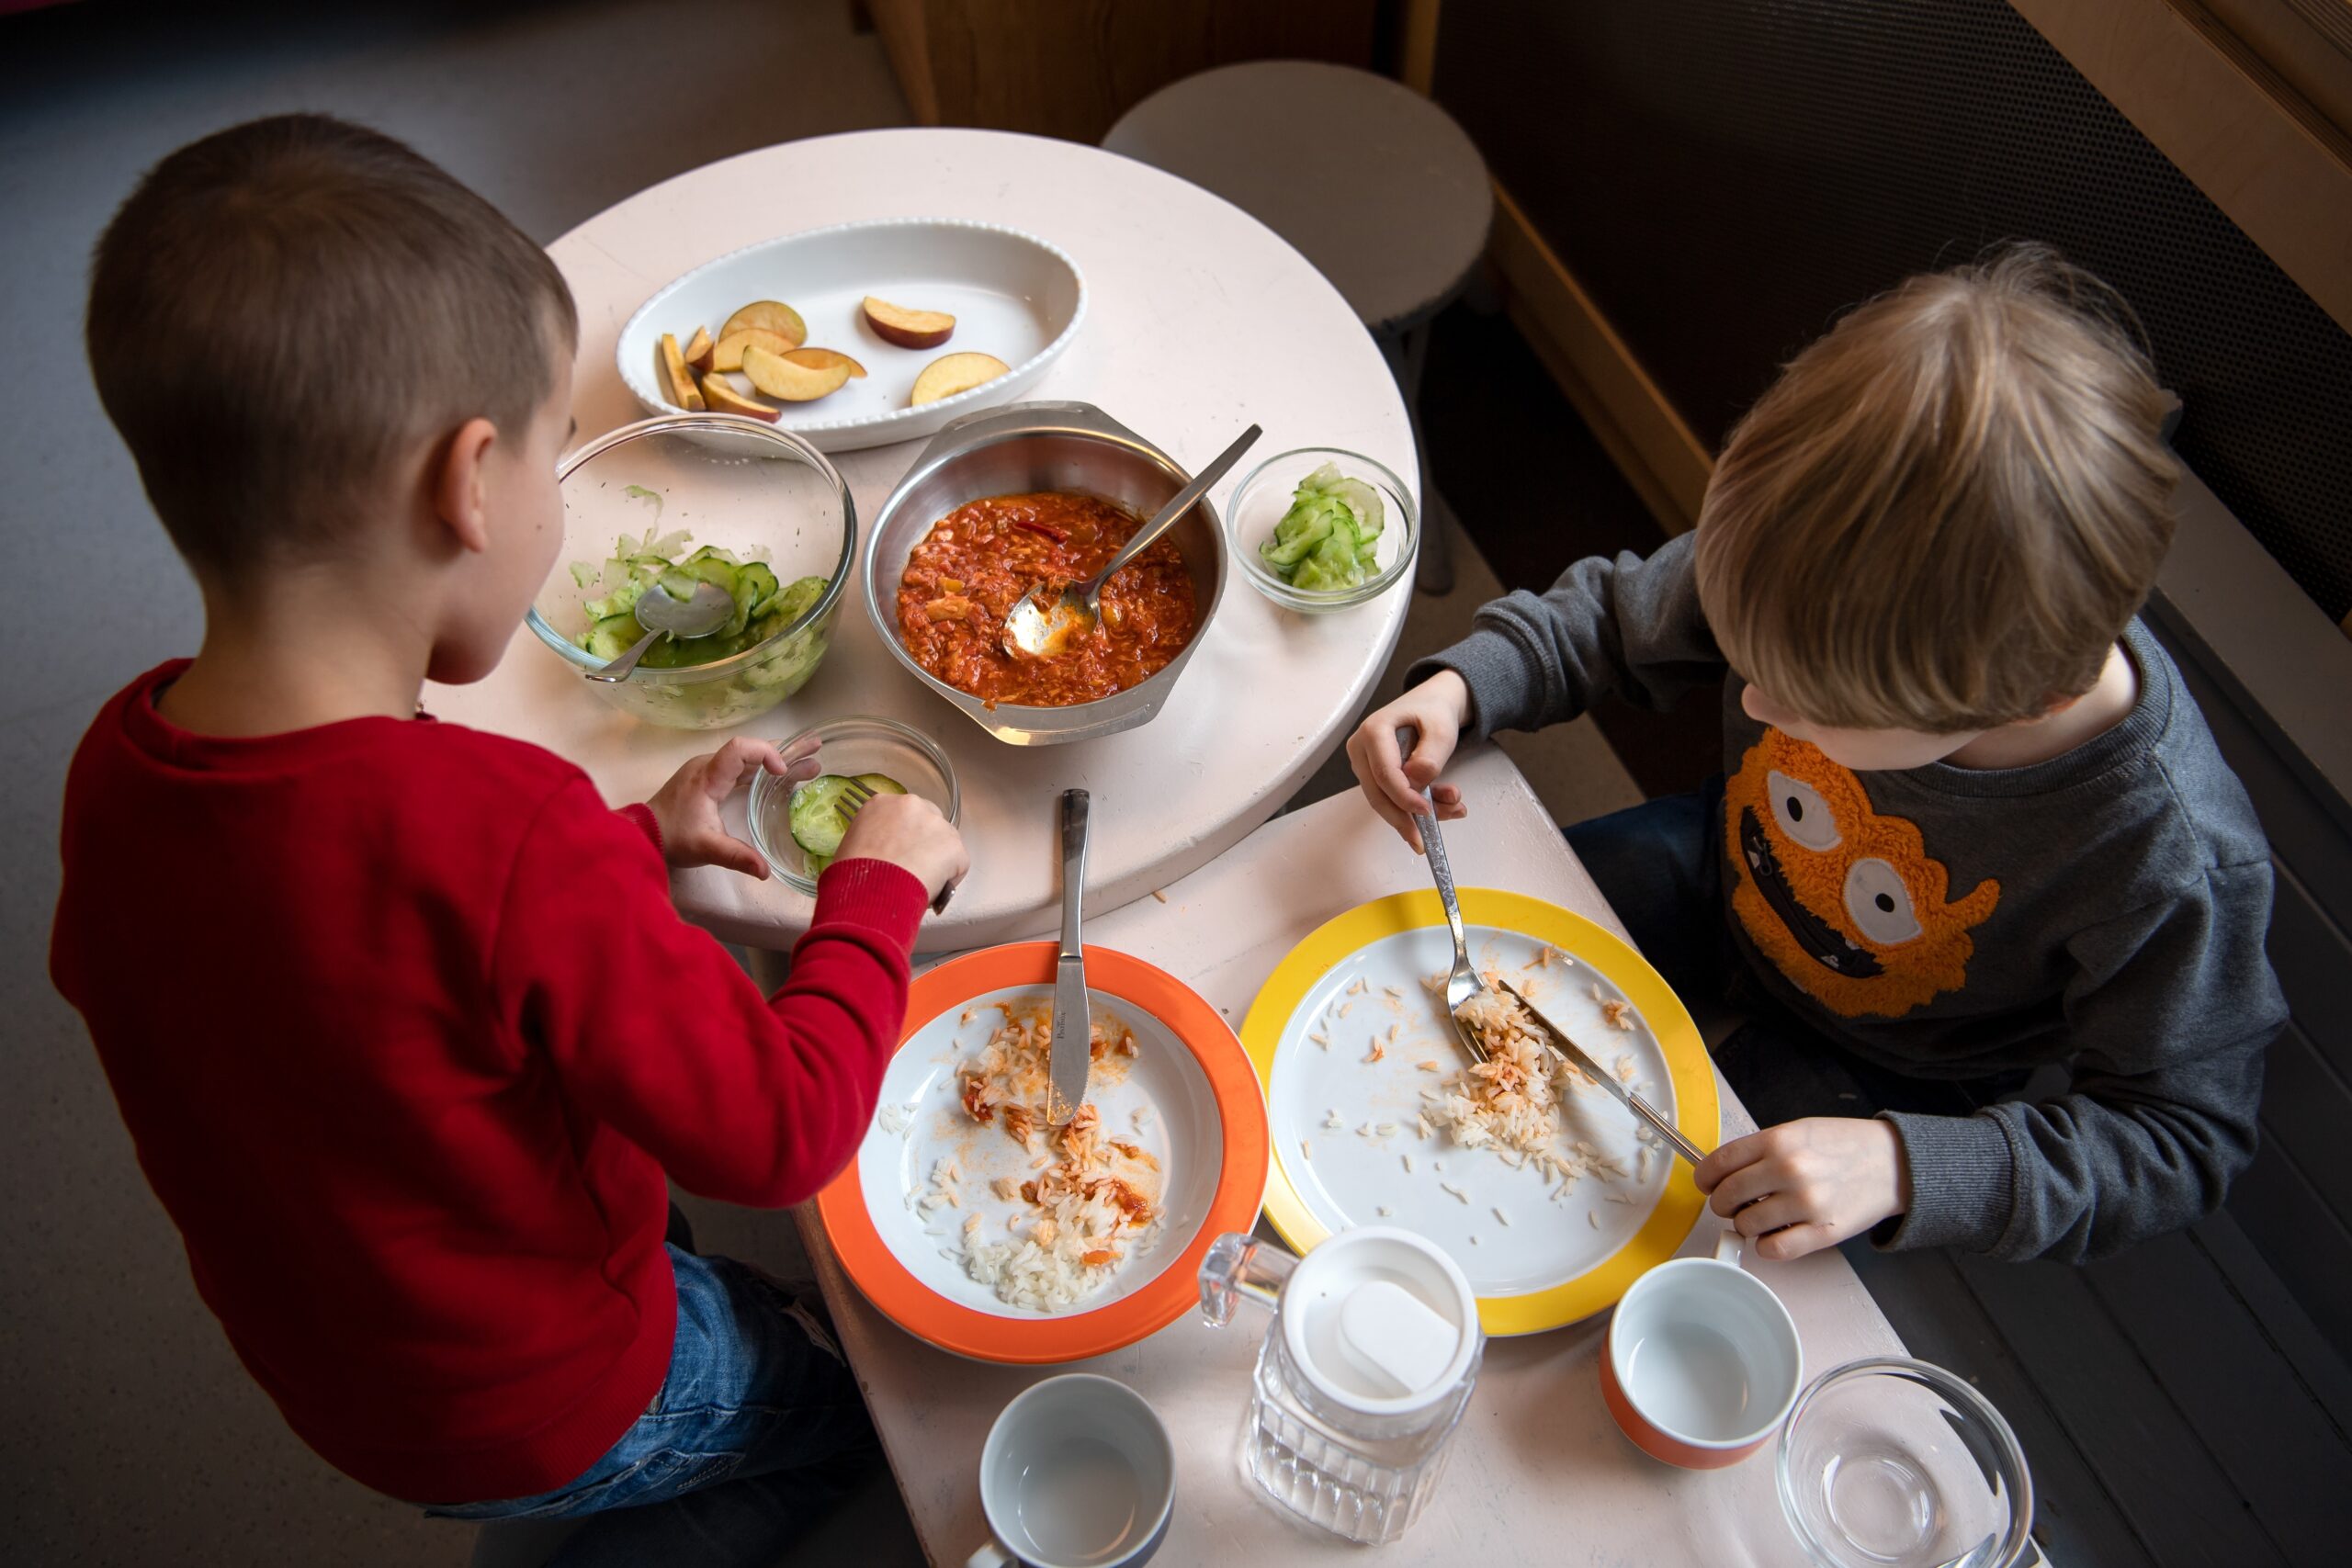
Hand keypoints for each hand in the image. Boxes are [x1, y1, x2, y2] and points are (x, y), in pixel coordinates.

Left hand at [643, 734, 819, 878]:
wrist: (641, 834)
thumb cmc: (671, 838)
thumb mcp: (706, 848)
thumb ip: (736, 857)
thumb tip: (766, 871)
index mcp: (708, 776)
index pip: (740, 749)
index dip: (765, 753)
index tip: (782, 772)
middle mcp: (708, 766)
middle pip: (750, 750)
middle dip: (784, 751)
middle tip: (816, 749)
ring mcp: (707, 771)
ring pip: (746, 759)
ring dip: (776, 761)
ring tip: (809, 765)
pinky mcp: (707, 780)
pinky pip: (739, 769)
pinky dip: (762, 772)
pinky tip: (781, 778)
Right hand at [837, 791, 968, 902]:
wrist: (871, 890)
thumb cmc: (852, 873)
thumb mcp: (851, 844)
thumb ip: (871, 837)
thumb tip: (880, 852)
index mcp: (882, 803)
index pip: (900, 814)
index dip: (902, 835)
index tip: (899, 850)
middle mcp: (911, 805)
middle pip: (926, 820)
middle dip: (923, 840)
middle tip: (914, 864)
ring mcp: (936, 823)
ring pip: (944, 840)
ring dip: (937, 857)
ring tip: (923, 880)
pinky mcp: (954, 845)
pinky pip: (958, 863)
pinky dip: (950, 877)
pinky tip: (934, 888)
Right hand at [1345, 671, 1471, 852]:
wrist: (1431, 704)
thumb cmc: (1433, 711)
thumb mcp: (1442, 728)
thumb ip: (1431, 755)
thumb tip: (1416, 781)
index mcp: (1374, 730)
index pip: (1384, 773)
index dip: (1404, 797)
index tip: (1426, 811)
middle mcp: (1361, 748)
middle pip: (1377, 793)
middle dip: (1403, 818)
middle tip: (1422, 840)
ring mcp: (1365, 763)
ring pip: (1384, 800)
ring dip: (1415, 814)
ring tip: (1451, 811)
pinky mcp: (1374, 774)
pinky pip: (1390, 798)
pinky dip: (1415, 807)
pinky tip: (1442, 808)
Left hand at [1693, 1117, 1909, 1261]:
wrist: (1892, 1163)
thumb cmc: (1843, 1146)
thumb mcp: (1797, 1130)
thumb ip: (1759, 1150)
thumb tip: (1721, 1173)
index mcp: (1778, 1140)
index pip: (1718, 1163)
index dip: (1704, 1178)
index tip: (1706, 1184)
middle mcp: (1789, 1170)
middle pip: (1726, 1197)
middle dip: (1722, 1203)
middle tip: (1733, 1203)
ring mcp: (1806, 1203)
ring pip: (1745, 1225)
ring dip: (1746, 1224)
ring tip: (1762, 1215)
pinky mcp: (1822, 1232)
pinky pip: (1774, 1250)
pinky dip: (1766, 1246)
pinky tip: (1776, 1234)